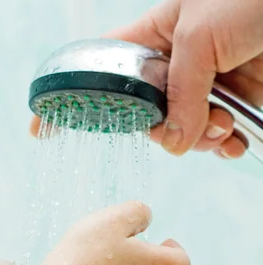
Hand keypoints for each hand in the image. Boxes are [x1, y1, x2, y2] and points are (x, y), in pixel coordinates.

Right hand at [106, 0, 262, 157]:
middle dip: (169, 128)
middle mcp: (180, 61)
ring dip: (201, 140)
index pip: (118, 66)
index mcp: (160, 34)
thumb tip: (173, 143)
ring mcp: (210, 82)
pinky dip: (224, 145)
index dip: (110, 94)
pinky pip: (220, 134)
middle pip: (154, 111)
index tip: (121, 119)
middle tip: (184, 129)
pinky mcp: (239, 99)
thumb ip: (180, 94)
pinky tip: (232, 143)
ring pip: (186, 129)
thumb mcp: (200, 37)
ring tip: (222, 128)